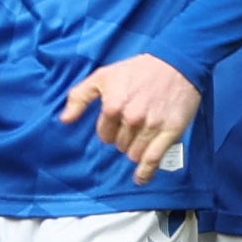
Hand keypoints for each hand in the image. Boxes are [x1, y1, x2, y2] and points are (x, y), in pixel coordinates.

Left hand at [61, 53, 200, 185]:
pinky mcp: (170, 131)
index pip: (104, 135)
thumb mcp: (103, 76)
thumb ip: (80, 96)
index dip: (109, 131)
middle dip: (123, 139)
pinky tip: (140, 178)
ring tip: (141, 138)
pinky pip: (154, 159)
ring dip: (134, 150)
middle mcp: (131, 118)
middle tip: (132, 126)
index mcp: (113, 106)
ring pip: (135, 154)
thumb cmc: (138, 69)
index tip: (116, 124)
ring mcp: (151, 126)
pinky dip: (146, 172)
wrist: (176, 63)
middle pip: (119, 145)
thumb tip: (65, 120)